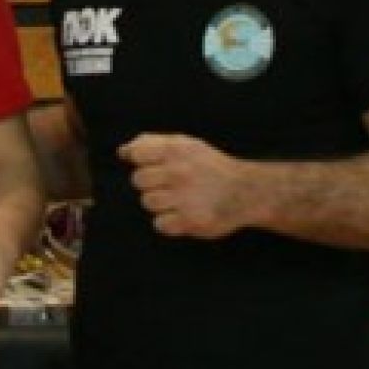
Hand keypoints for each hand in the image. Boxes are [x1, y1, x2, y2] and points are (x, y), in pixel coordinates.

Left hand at [120, 132, 255, 238]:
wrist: (245, 191)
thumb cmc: (207, 166)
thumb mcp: (184, 144)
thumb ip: (150, 143)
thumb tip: (123, 152)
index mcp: (177, 150)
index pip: (137, 154)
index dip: (141, 162)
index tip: (155, 166)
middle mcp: (180, 172)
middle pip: (138, 180)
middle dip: (151, 184)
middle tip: (170, 185)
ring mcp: (185, 197)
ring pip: (148, 202)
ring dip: (159, 203)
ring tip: (178, 200)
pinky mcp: (191, 221)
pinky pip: (160, 224)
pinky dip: (168, 222)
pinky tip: (181, 215)